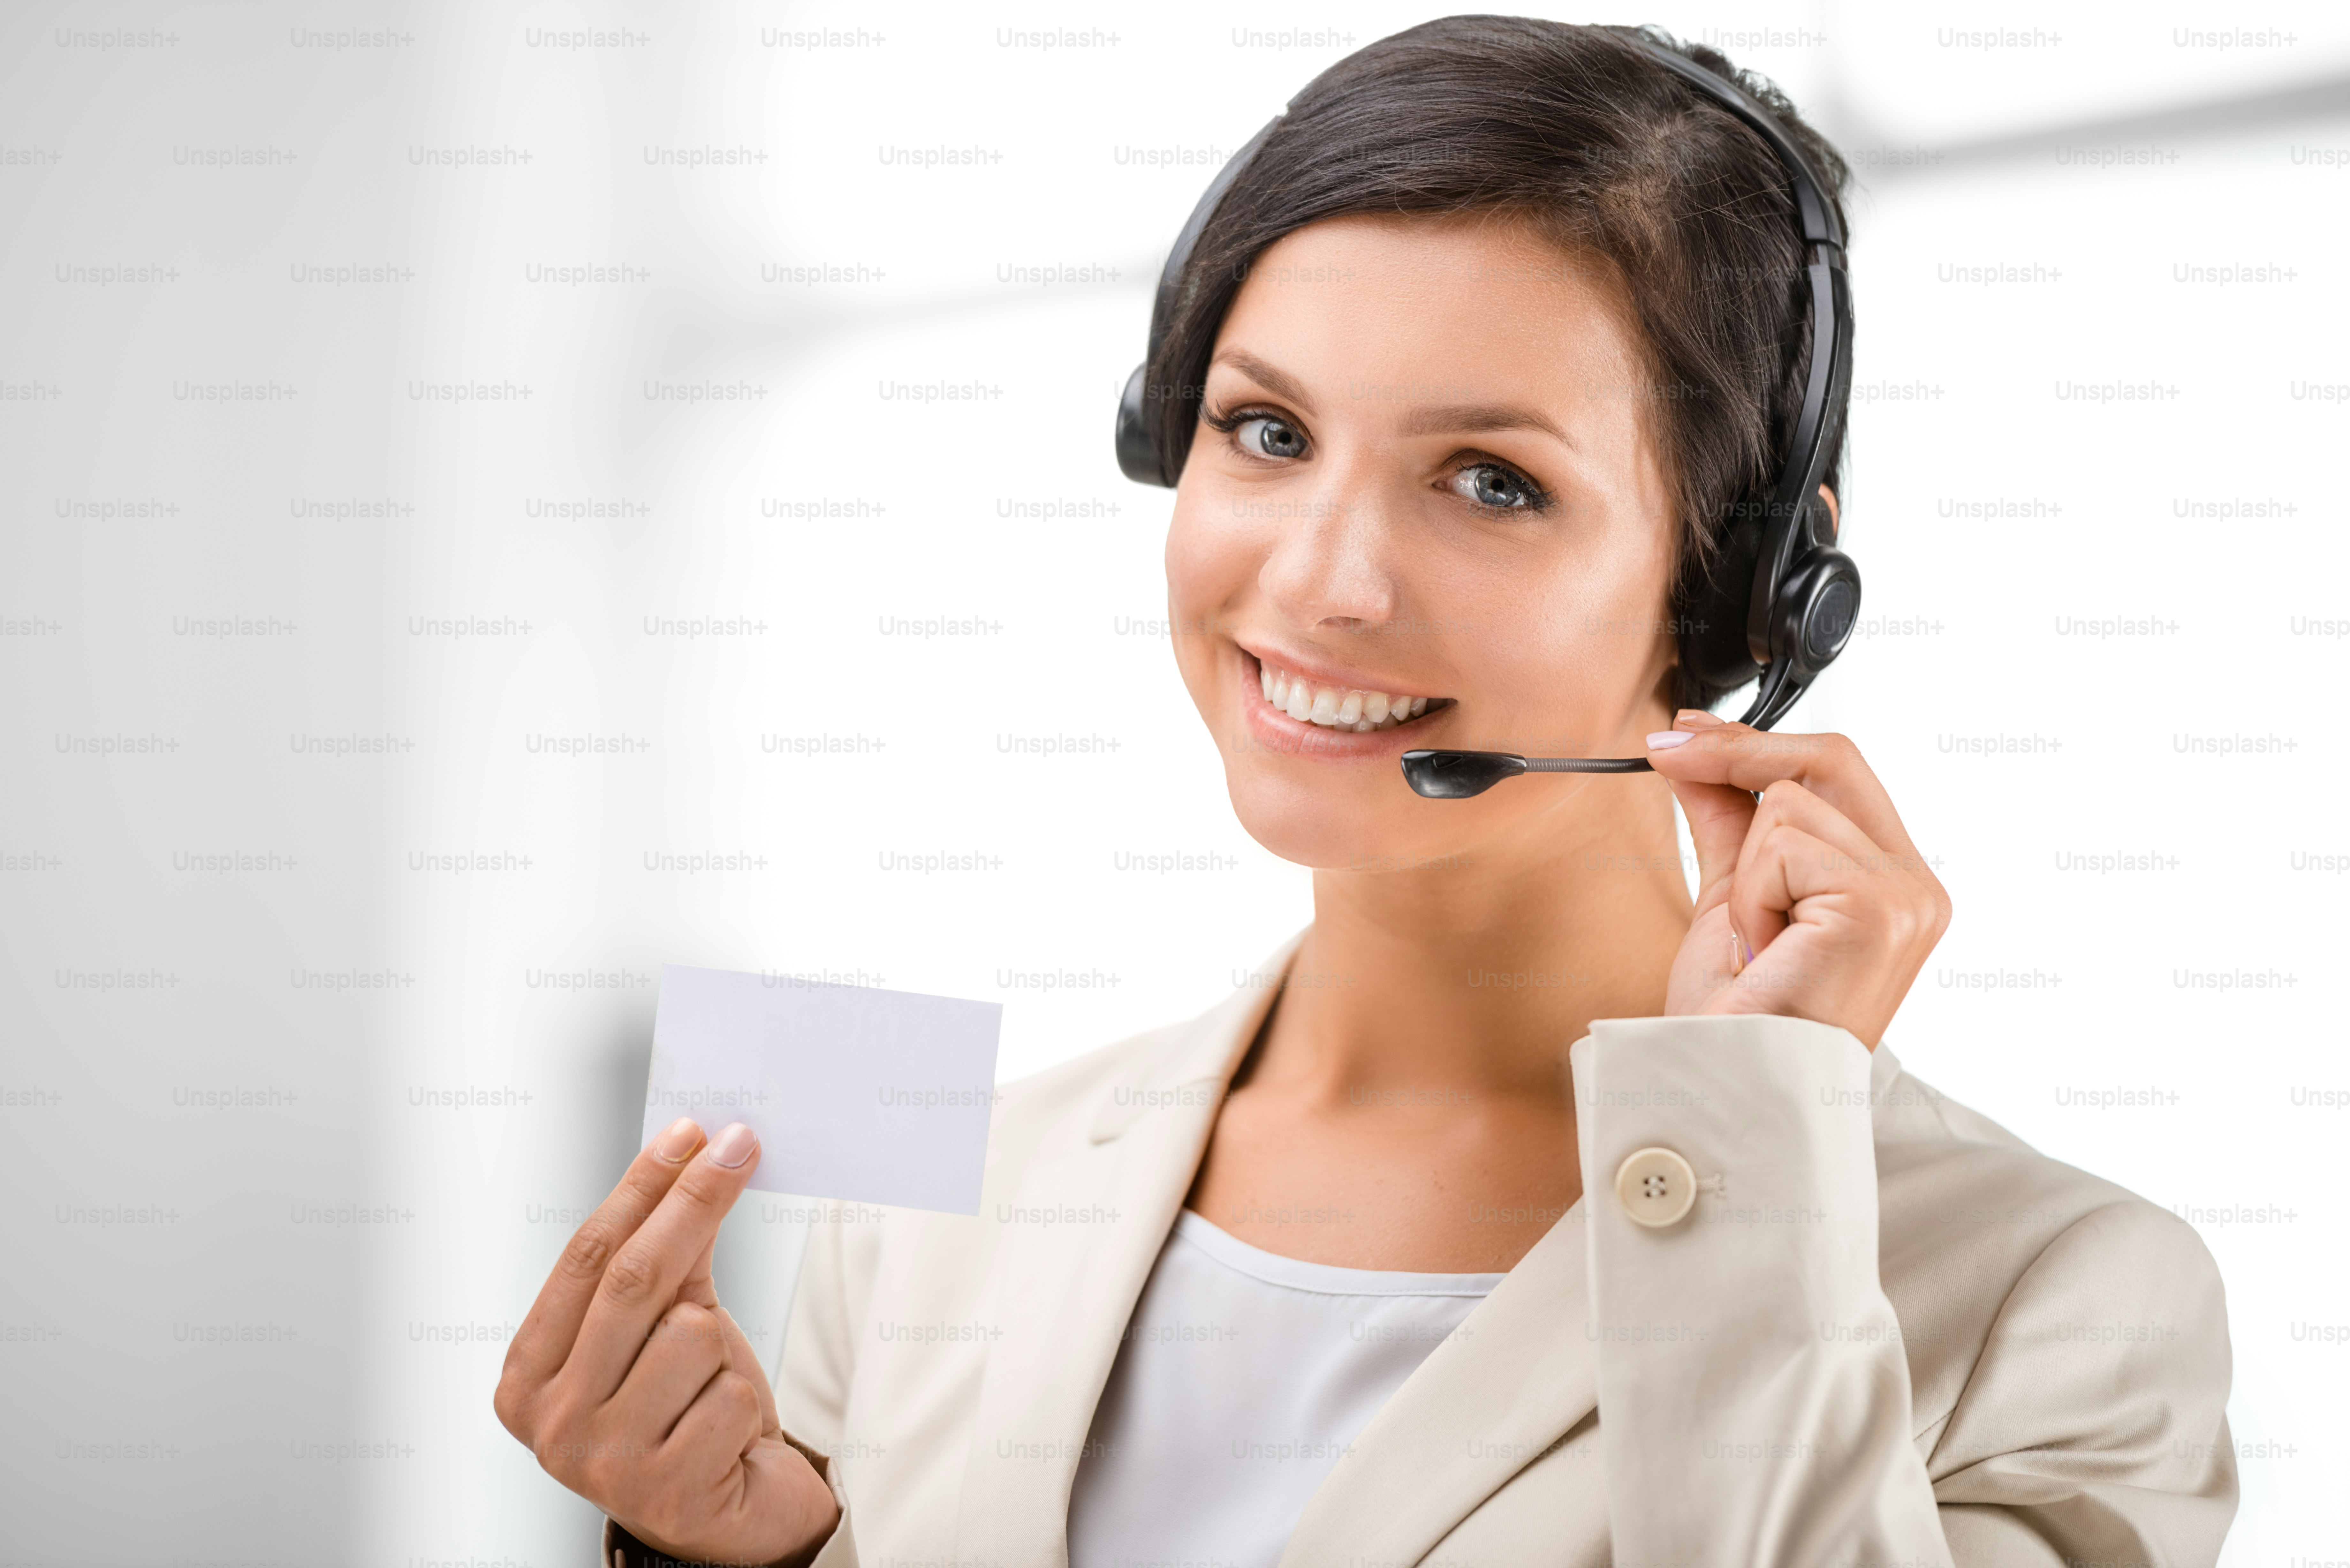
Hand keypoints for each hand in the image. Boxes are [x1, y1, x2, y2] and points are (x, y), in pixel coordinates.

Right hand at [494, 1118, 838, 1564]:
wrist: (734, 1513)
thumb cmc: (689, 1412)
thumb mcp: (665, 1326)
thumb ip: (666, 1255)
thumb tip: (696, 1155)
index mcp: (527, 1376)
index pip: (585, 1255)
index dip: (642, 1186)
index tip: (690, 1133)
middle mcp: (550, 1424)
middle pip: (631, 1279)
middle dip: (693, 1201)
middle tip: (738, 1146)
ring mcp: (602, 1465)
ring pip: (689, 1337)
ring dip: (721, 1350)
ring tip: (710, 1390)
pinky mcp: (666, 1494)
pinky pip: (727, 1397)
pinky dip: (742, 1405)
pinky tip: (726, 1437)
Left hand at [1646, 711, 1949, 1046]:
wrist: (1731, 1082)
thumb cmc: (1738, 1013)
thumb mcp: (1733, 894)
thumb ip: (1728, 818)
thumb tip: (1691, 744)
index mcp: (1895, 882)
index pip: (1838, 770)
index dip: (1758, 741)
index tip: (1686, 730)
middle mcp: (1919, 887)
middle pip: (1827, 760)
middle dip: (1737, 755)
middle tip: (1666, 752)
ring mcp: (1907, 897)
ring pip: (1790, 807)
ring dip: (1747, 877)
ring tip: (1756, 943)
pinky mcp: (1880, 908)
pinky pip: (1783, 849)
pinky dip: (1751, 900)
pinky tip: (1763, 952)